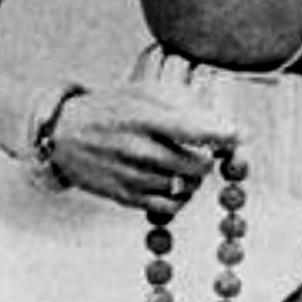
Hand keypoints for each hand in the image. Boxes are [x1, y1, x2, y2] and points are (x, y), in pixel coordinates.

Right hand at [48, 88, 237, 213]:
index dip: (224, 133)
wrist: (63, 136)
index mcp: (144, 117)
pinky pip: (169, 207)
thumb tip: (223, 122)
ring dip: (193, 178)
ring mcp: (131, 176)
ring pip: (185, 187)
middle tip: (202, 150)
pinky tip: (172, 182)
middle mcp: (138, 149)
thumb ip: (181, 104)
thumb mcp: (141, 93)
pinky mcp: (125, 197)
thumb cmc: (110, 109)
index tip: (239, 134)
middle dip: (207, 158)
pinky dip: (179, 197)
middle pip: (197, 165)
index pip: (195, 129)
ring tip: (184, 164)